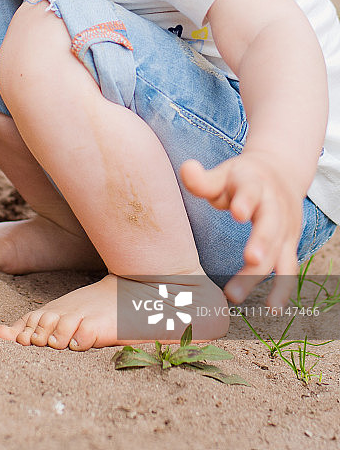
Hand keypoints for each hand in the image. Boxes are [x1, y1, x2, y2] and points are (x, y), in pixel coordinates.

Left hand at [180, 154, 302, 308]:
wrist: (280, 174)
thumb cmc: (240, 178)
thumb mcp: (224, 173)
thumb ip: (204, 179)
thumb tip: (187, 168)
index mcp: (255, 183)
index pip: (251, 191)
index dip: (246, 201)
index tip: (238, 213)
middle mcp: (275, 206)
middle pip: (270, 225)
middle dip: (261, 242)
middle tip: (249, 259)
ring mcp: (285, 227)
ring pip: (278, 253)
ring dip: (260, 274)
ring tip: (236, 294)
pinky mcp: (288, 244)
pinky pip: (288, 268)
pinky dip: (283, 288)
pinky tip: (272, 308)